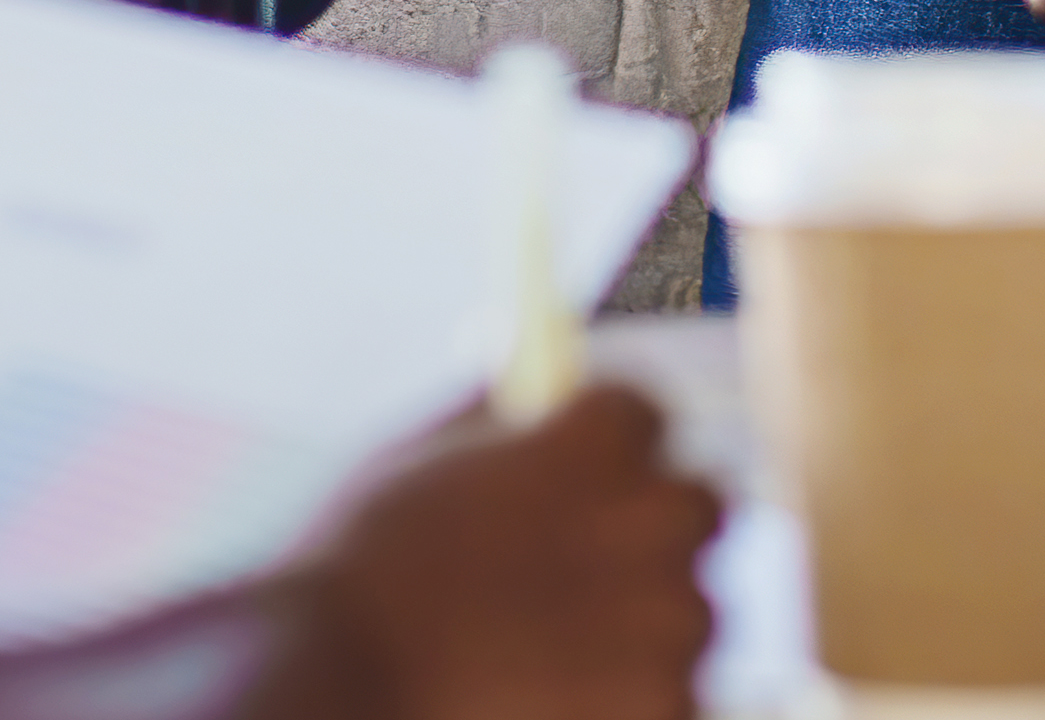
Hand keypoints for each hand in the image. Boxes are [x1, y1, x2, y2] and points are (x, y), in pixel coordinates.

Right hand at [236, 385, 720, 719]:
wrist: (345, 687)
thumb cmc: (360, 575)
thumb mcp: (414, 459)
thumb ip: (487, 414)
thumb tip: (511, 359)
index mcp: (596, 436)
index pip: (646, 411)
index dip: (612, 447)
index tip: (584, 480)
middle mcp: (652, 515)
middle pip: (698, 504)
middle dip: (651, 533)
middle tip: (587, 576)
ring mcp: (670, 618)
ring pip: (694, 611)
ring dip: (644, 629)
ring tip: (555, 659)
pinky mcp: (671, 707)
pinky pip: (681, 697)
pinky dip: (633, 707)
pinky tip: (562, 706)